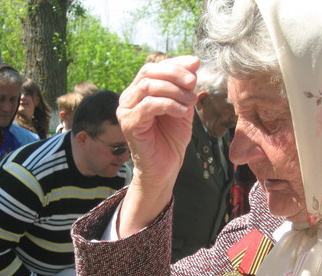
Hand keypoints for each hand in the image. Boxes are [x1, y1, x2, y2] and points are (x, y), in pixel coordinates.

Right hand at [116, 56, 199, 236]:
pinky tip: (183, 112)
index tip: (196, 64)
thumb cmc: (172, 138)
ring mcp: (126, 110)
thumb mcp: (183, 107)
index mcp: (140, 90)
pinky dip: (169, 105)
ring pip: (148, 86)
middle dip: (174, 73)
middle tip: (193, 82)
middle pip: (149, 71)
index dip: (176, 63)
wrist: (165, 167)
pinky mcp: (128, 124)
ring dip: (174, 91)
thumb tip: (193, 61)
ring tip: (190, 102)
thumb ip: (185, 86)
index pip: (155, 66)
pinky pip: (148, 105)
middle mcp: (129, 97)